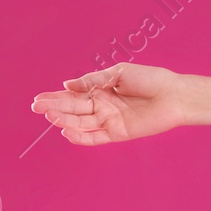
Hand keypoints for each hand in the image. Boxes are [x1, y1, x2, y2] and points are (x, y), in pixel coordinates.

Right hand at [30, 62, 185, 145]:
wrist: (174, 94)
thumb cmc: (151, 79)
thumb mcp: (119, 73)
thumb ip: (93, 80)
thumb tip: (67, 84)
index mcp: (102, 89)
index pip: (74, 94)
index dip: (56, 96)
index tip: (39, 98)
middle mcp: (102, 106)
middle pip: (73, 108)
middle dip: (54, 107)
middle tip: (36, 107)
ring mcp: (108, 120)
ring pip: (80, 122)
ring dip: (64, 120)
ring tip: (49, 115)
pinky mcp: (116, 133)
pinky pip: (94, 138)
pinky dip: (80, 137)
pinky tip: (66, 131)